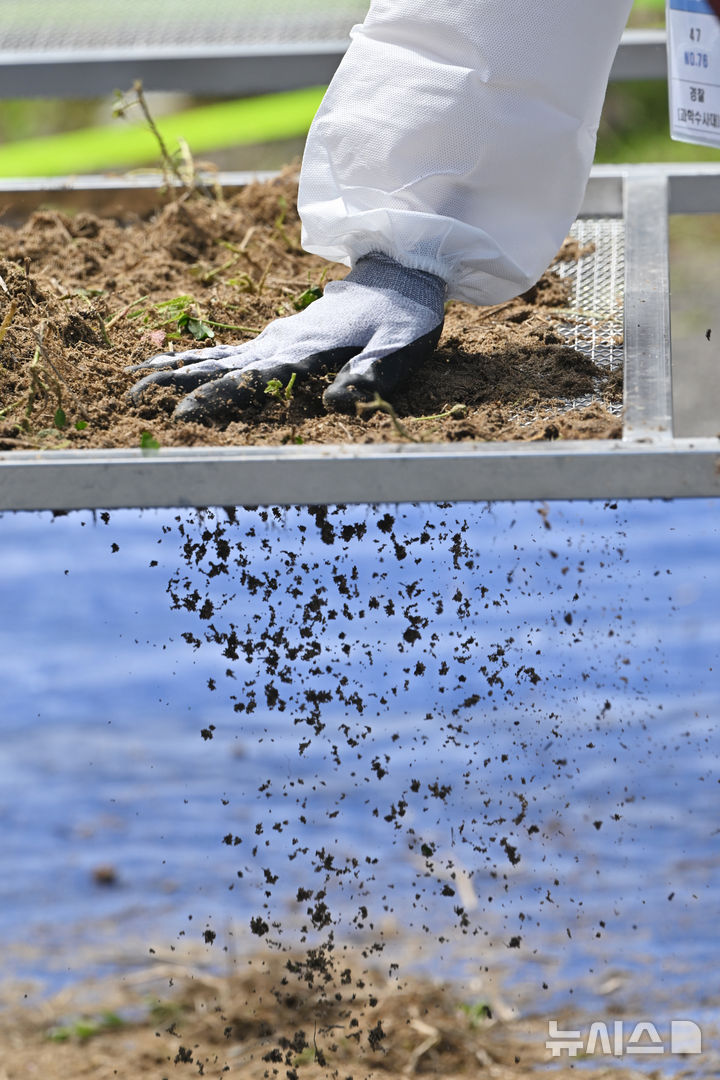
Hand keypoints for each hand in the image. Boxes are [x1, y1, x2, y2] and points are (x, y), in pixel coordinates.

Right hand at [127, 253, 445, 423]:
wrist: (402, 271)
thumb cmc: (404, 317)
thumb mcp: (398, 348)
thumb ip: (370, 373)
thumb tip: (337, 402)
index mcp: (308, 348)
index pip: (255, 378)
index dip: (218, 397)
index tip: (182, 414)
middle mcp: (283, 341)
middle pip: (220, 364)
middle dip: (175, 381)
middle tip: (132, 396)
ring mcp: (277, 336)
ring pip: (217, 355)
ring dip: (176, 368)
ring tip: (135, 379)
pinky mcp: (279, 334)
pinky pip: (229, 348)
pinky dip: (197, 357)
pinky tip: (175, 364)